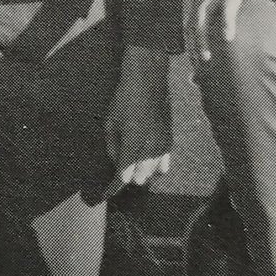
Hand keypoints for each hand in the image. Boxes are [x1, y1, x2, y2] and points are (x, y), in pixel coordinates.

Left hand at [106, 44, 173, 188]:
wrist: (149, 81)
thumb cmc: (125, 99)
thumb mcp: (111, 122)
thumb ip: (112, 147)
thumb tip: (117, 163)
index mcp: (133, 143)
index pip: (123, 175)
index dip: (113, 188)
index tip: (104, 194)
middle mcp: (151, 147)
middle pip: (139, 178)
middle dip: (127, 177)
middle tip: (117, 168)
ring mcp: (163, 145)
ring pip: (152, 173)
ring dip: (140, 172)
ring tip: (130, 163)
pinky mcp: (170, 140)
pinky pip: (164, 164)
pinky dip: (153, 166)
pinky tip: (145, 161)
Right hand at [188, 0, 275, 63]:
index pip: (229, 3)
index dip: (228, 20)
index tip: (227, 39)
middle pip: (202, 13)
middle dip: (201, 36)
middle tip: (207, 59)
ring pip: (193, 16)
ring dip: (193, 39)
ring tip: (197, 61)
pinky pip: (191, 16)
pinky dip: (190, 34)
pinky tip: (193, 50)